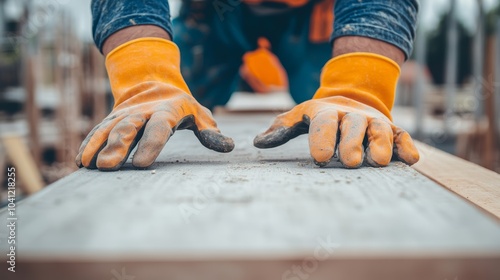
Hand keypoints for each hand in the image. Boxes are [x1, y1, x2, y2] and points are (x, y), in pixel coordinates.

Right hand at [76, 38, 233, 170]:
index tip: (140, 165)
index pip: (159, 127)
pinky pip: (98, 130)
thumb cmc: (182, 107)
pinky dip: (89, 144)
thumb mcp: (199, 114)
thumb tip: (230, 146)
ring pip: (108, 128)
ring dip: (97, 146)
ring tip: (88, 165)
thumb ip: (211, 130)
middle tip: (108, 166)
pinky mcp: (111, 118)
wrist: (153, 83)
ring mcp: (124, 114)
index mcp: (167, 110)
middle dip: (117, 146)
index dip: (150, 145)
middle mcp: (143, 111)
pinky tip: (81, 161)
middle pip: (128, 127)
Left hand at [254, 53, 418, 167]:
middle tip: (350, 162)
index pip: (324, 122)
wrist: (352, 98)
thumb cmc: (320, 116)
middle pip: (354, 125)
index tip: (320, 158)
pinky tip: (409, 159)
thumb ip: (281, 128)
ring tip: (377, 162)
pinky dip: (407, 147)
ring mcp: (375, 122)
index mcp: (327, 112)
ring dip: (381, 144)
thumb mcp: (299, 116)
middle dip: (352, 143)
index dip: (322, 138)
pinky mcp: (393, 131)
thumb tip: (258, 142)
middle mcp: (352, 116)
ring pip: (381, 130)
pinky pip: (403, 137)